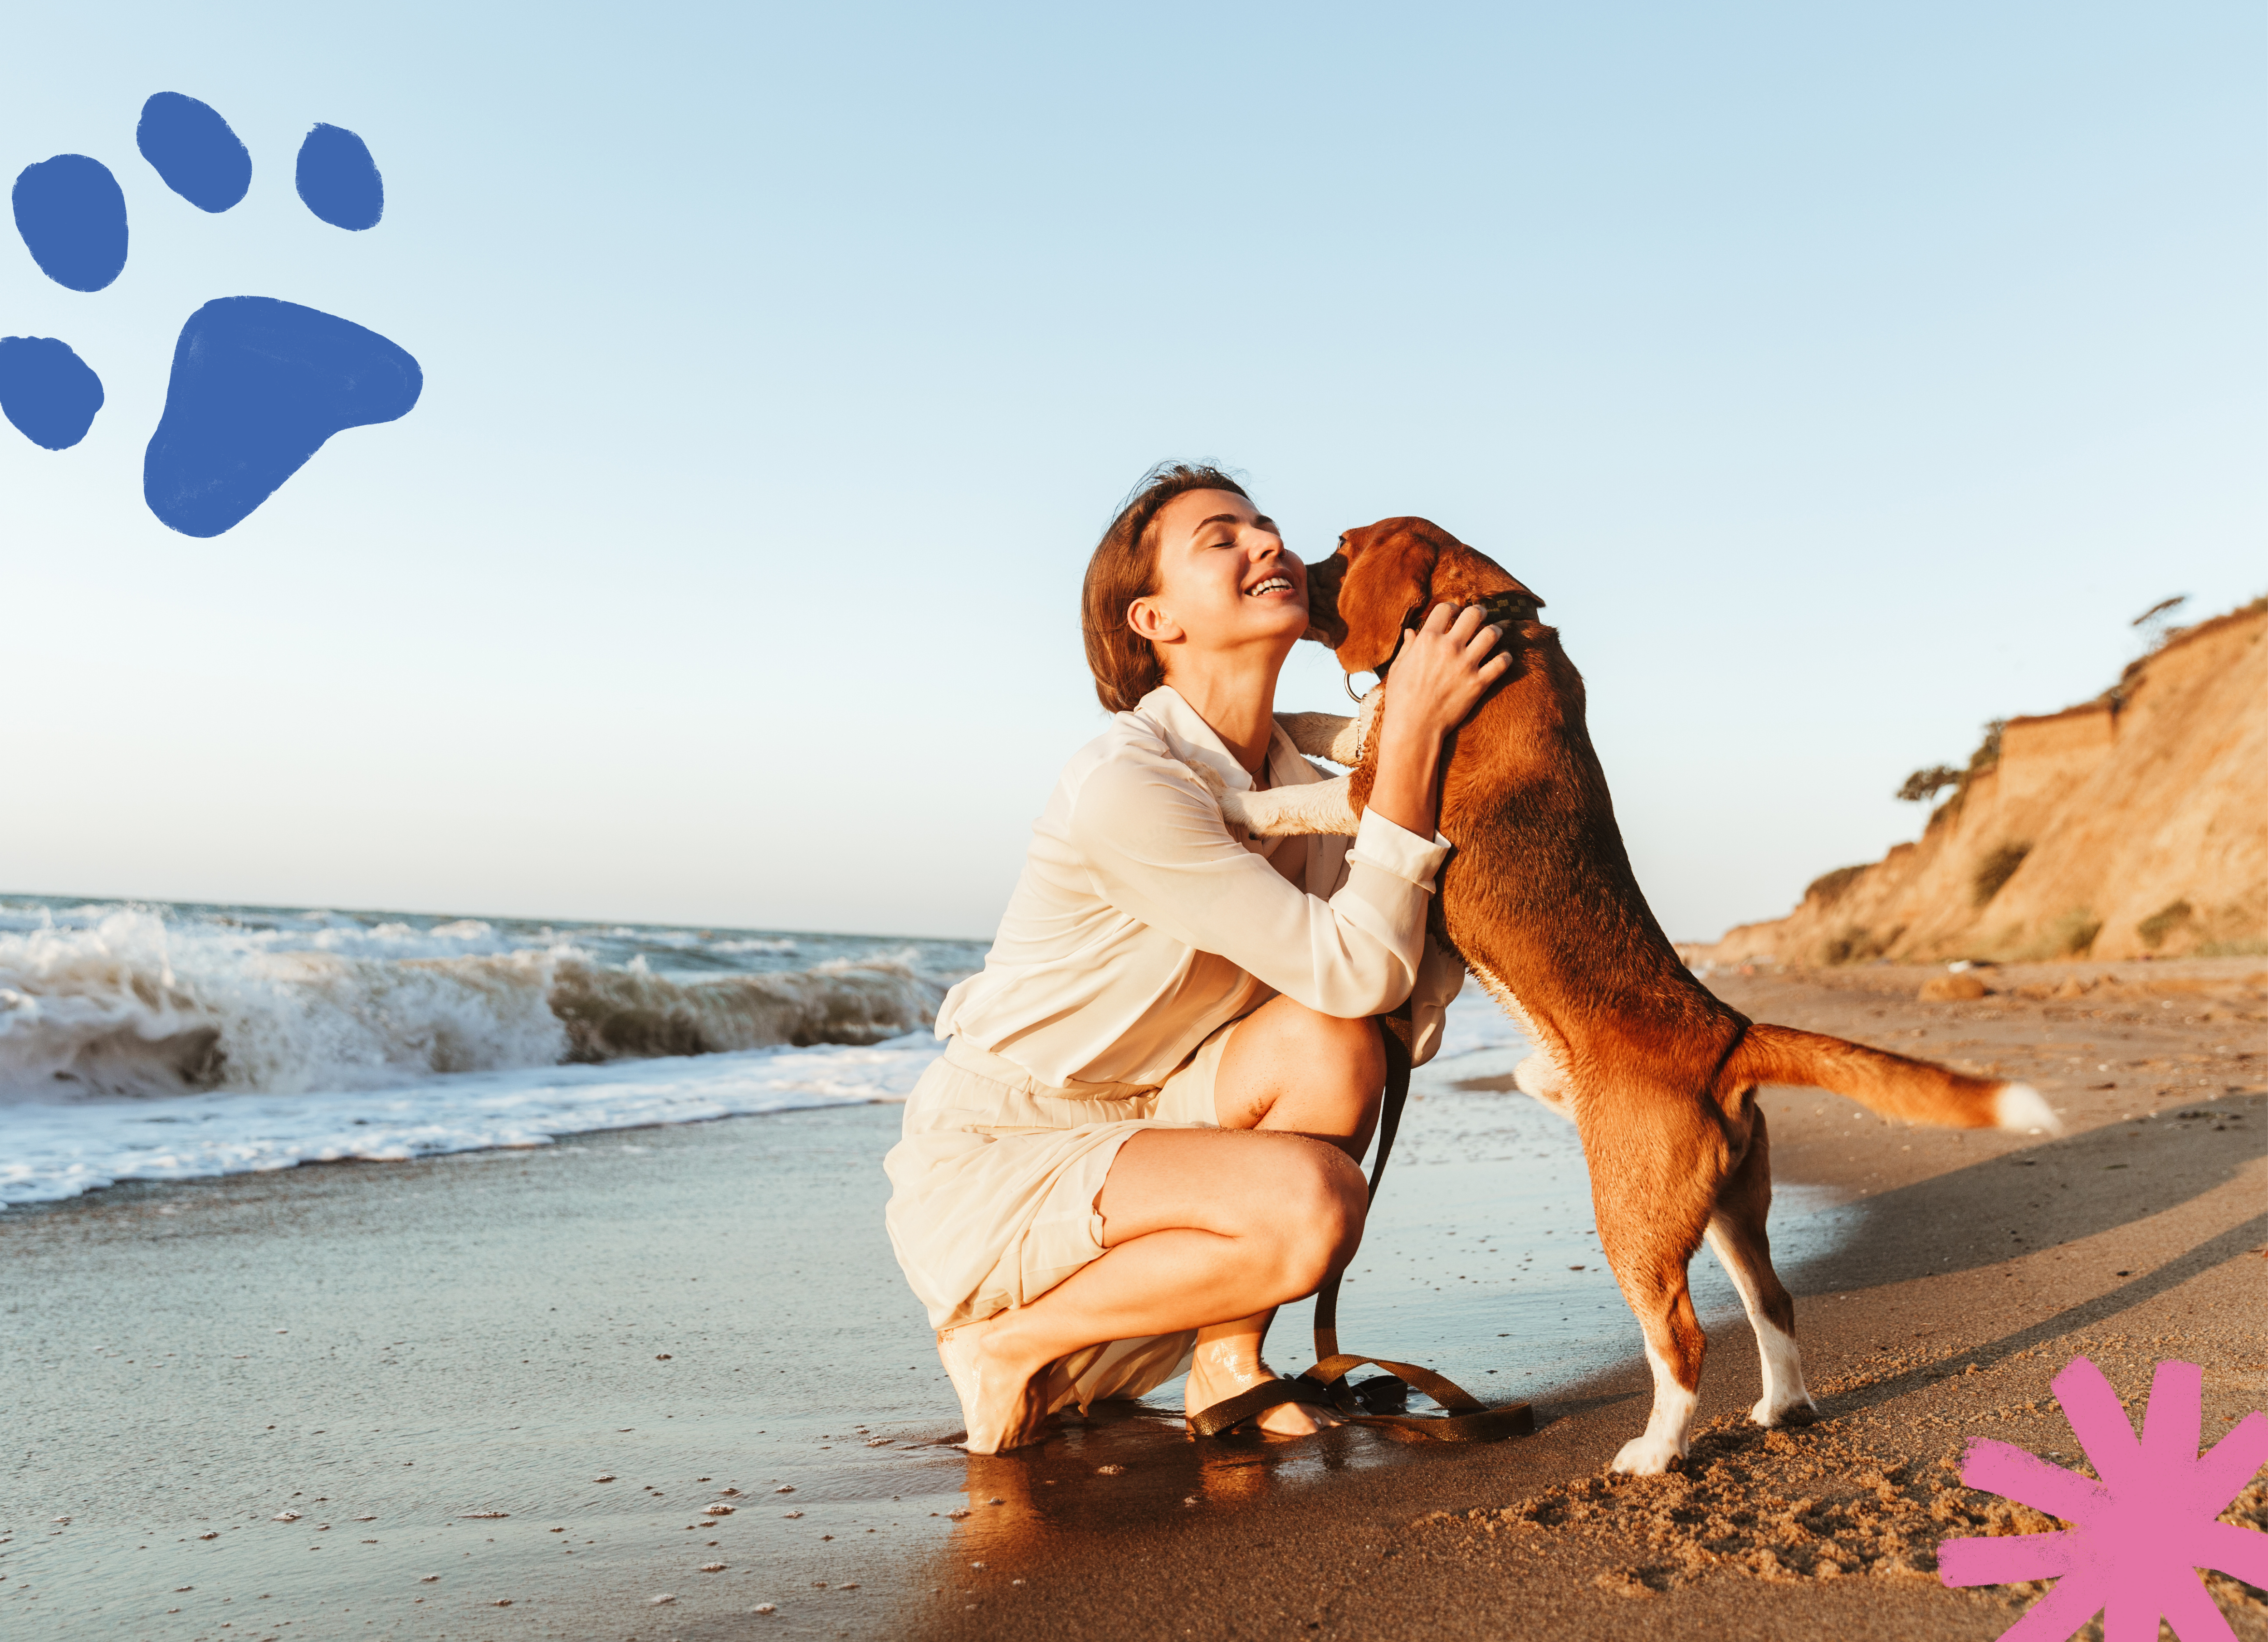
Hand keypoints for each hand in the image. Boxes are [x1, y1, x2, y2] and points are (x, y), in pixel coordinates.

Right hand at [1381, 603, 1510, 739]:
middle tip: (1480, 614)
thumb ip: (1408, 647)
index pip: (1445, 609)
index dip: (1451, 607)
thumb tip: (1411, 632)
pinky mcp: (1479, 683)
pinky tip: (1502, 658)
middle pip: (1474, 615)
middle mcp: (1449, 648)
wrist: (1414, 728)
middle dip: (1479, 611)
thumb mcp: (1398, 668)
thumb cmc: (1401, 699)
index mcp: (1427, 640)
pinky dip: (1505, 658)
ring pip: (1492, 634)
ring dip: (1494, 631)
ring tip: (1493, 634)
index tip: (1454, 612)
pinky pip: (1502, 663)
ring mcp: (1466, 665)